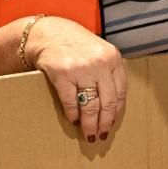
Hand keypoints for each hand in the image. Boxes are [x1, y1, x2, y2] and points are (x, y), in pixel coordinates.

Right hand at [25, 17, 125, 141]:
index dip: (116, 113)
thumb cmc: (74, 44)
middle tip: (101, 135)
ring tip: (88, 134)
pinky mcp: (63, 74)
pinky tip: (74, 120)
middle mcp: (100, 64)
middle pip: (107, 103)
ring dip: (90, 124)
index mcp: (113, 58)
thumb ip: (108, 71)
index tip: (111, 124)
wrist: (47, 33)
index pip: (120, 93)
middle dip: (104, 123)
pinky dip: (73, 114)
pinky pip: (71, 102)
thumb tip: (111, 105)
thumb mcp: (98, 51)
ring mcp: (82, 69)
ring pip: (90, 105)